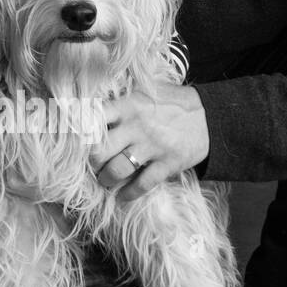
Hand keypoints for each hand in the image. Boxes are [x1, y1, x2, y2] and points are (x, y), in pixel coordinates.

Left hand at [89, 83, 208, 201]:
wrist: (210, 117)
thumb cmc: (172, 103)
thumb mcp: (146, 90)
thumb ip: (121, 96)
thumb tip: (91, 102)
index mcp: (128, 104)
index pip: (94, 117)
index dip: (81, 131)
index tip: (76, 140)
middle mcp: (136, 125)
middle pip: (99, 149)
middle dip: (91, 161)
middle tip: (92, 164)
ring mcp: (152, 146)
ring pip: (117, 170)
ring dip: (105, 179)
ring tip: (105, 180)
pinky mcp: (167, 163)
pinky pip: (142, 184)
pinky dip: (128, 194)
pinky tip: (122, 197)